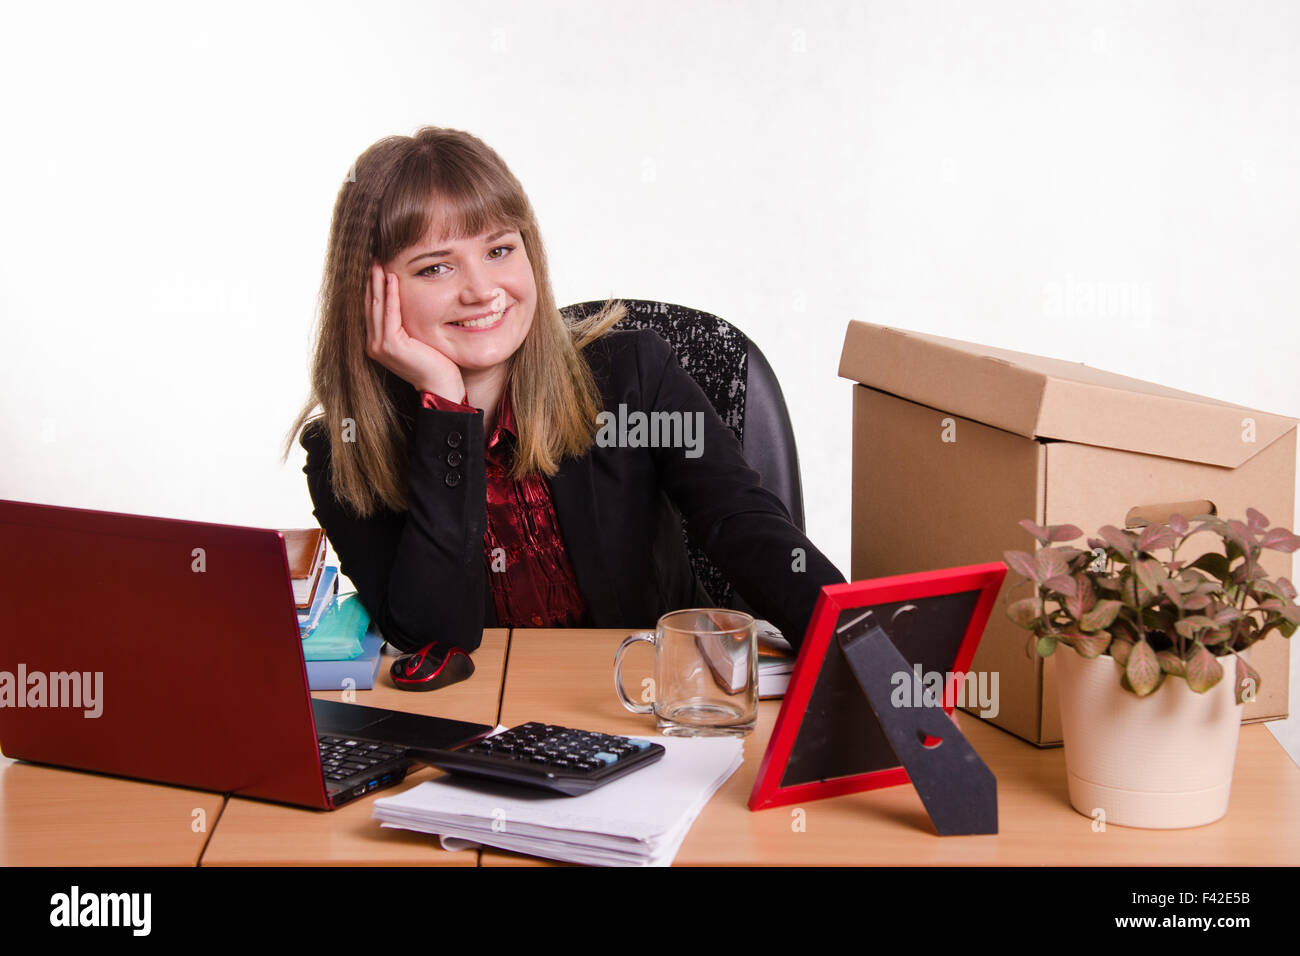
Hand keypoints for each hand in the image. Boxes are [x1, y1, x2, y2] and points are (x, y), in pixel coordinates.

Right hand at [364, 262, 464, 399]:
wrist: (440, 383)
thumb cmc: (434, 361)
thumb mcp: (416, 337)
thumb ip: (406, 322)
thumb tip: (407, 301)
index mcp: (376, 343)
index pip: (372, 309)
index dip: (371, 287)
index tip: (374, 266)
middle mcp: (372, 345)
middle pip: (370, 304)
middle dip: (370, 280)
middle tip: (372, 258)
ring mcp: (378, 346)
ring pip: (376, 306)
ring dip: (376, 282)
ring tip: (378, 262)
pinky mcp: (390, 345)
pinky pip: (389, 314)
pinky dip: (390, 295)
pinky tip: (391, 278)